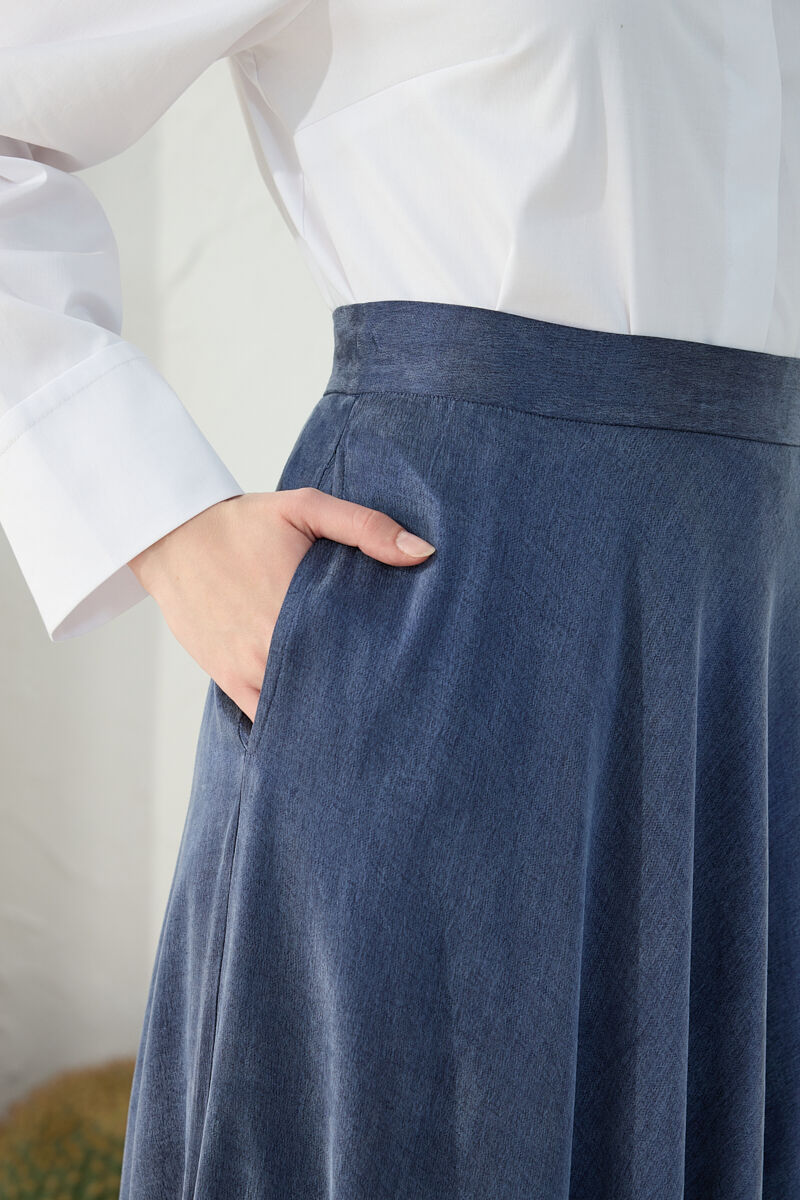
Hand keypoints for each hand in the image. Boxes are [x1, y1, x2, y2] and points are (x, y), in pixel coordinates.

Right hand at [127, 490, 435, 721]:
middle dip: (364, 697)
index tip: (415, 676)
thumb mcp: (306, 507)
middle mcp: (274, 642)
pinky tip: (317, 735)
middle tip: (401, 708)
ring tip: (366, 727)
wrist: (172, 536)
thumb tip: (423, 552)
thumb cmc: (244, 522)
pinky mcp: (228, 678)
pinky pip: (264, 717)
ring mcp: (249, 666)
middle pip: (333, 687)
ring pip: (301, 709)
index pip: (359, 652)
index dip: (388, 668)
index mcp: (301, 603)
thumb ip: (365, 526)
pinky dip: (291, 725)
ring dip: (328, 716)